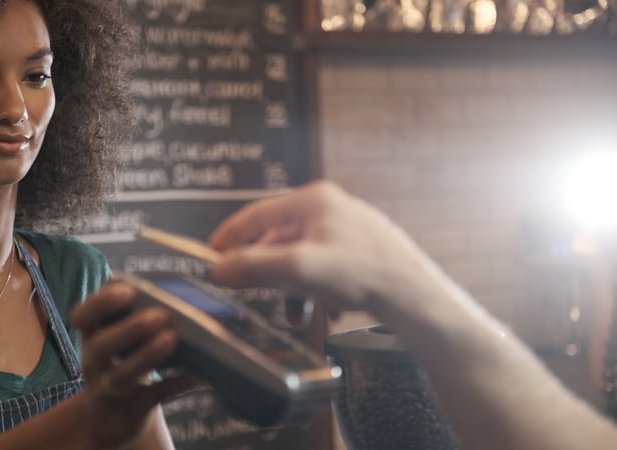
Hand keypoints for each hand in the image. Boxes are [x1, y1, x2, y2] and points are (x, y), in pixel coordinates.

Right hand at [69, 283, 193, 448]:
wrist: (105, 420)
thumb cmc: (119, 364)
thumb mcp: (116, 342)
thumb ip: (131, 318)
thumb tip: (172, 291)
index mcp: (92, 338)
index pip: (81, 317)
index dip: (100, 303)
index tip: (128, 291)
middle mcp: (94, 364)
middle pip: (101, 346)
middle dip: (130, 329)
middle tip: (162, 315)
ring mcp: (110, 390)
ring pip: (122, 375)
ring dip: (147, 356)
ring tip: (172, 338)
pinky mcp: (132, 410)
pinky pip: (154, 397)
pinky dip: (177, 385)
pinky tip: (198, 375)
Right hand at [208, 180, 442, 317]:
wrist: (414, 298)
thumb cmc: (365, 273)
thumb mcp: (299, 269)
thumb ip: (254, 267)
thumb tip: (218, 270)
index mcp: (314, 200)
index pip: (257, 213)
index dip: (230, 236)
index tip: (212, 254)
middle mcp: (331, 208)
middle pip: (280, 240)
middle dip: (271, 274)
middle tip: (259, 295)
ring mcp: (348, 229)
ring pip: (302, 259)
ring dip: (296, 289)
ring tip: (300, 314)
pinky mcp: (361, 251)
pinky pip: (325, 270)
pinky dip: (318, 290)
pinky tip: (328, 309)